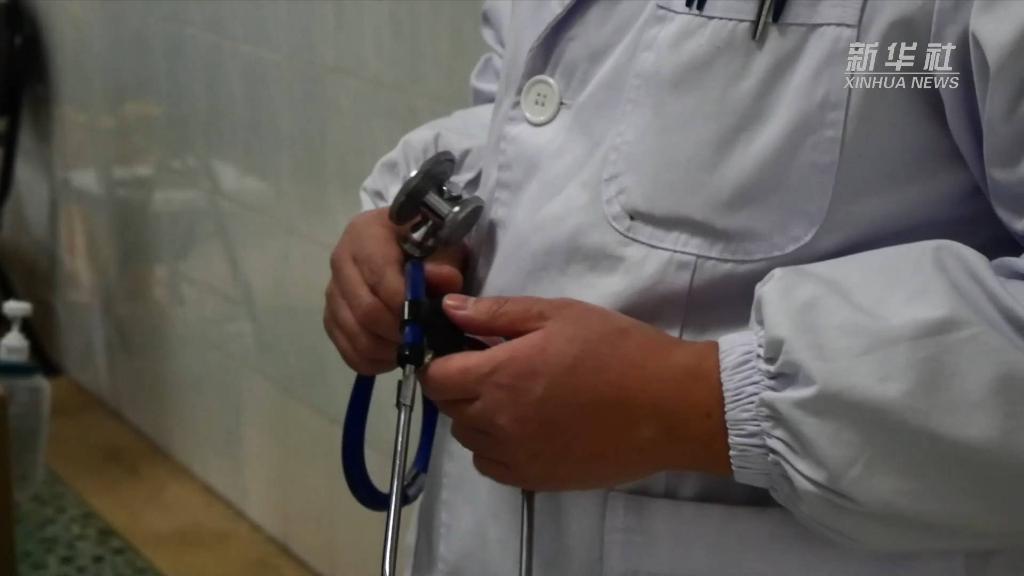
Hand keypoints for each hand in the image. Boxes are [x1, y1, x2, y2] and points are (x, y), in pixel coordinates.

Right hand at [324, 207, 464, 374]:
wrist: (402, 247)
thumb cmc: (425, 244)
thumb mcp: (441, 245)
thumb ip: (444, 262)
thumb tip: (444, 281)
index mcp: (365, 235)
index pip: (381, 278)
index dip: (407, 305)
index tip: (430, 320)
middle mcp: (340, 262)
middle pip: (365, 311)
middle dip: (399, 332)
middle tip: (424, 341)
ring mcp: (332, 293)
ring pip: (356, 336)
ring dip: (388, 350)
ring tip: (413, 348)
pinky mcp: (331, 319)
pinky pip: (348, 351)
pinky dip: (375, 361)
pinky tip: (395, 354)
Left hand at [421, 295, 730, 490]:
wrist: (669, 406)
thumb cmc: (616, 350)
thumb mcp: (558, 314)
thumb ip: (496, 313)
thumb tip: (448, 308)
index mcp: (499, 376)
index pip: (436, 377)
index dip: (443, 360)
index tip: (465, 351)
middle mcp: (497, 422)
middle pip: (450, 407)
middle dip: (461, 385)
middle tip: (498, 368)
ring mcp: (515, 456)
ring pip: (469, 439)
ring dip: (478, 417)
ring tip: (516, 398)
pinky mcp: (535, 480)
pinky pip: (491, 466)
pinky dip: (496, 447)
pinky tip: (526, 428)